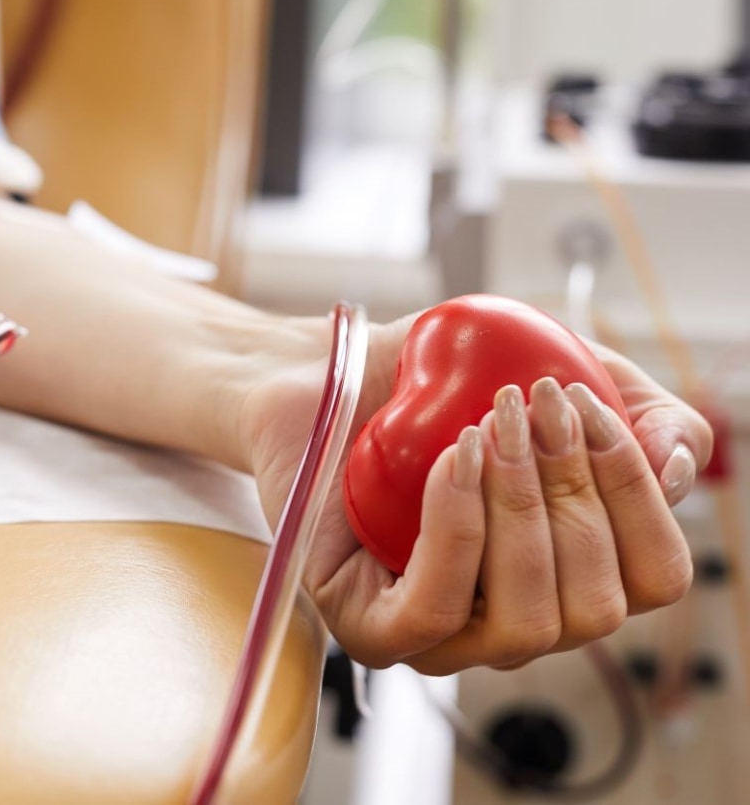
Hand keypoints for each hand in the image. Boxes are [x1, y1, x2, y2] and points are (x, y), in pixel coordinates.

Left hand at [243, 315, 712, 672]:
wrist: (326, 371)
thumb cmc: (431, 383)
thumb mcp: (553, 369)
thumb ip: (637, 408)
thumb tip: (678, 470)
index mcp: (567, 569)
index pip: (655, 578)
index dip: (638, 493)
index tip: (585, 405)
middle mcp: (515, 615)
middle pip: (598, 605)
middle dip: (573, 490)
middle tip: (528, 403)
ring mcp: (444, 634)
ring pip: (527, 620)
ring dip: (519, 508)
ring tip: (486, 426)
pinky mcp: (371, 627)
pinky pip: (436, 608)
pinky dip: (458, 527)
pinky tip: (452, 459)